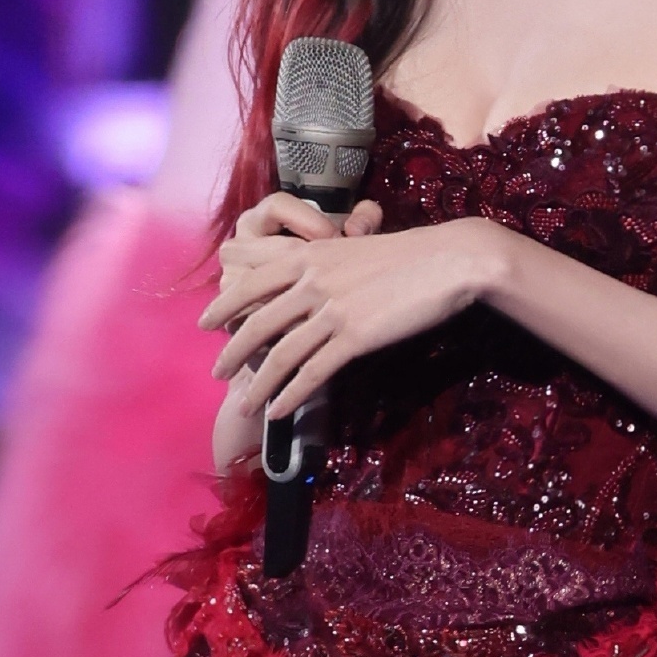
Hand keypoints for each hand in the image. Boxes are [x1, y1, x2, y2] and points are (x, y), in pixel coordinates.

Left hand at [201, 193, 504, 417]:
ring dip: (257, 384)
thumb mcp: (356, 247)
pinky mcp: (354, 336)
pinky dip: (290, 395)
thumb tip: (309, 283)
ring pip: (280, 353)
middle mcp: (312, 280)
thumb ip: (326, 261)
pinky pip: (312, 372)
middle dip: (232, 350)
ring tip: (243, 404)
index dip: (225, 303)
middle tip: (216, 370)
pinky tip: (279, 410)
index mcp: (310, 253)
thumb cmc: (411, 253)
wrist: (449, 260)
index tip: (207, 321)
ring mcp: (331, 309)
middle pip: (256, 320)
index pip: (251, 279)